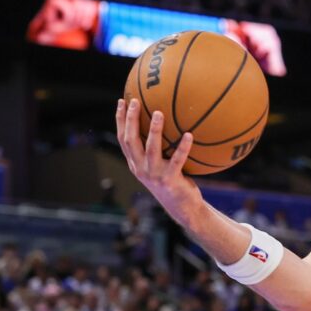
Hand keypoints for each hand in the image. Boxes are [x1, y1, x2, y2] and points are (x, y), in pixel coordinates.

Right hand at [115, 98, 199, 220]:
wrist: (183, 208)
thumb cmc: (174, 183)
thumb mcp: (161, 167)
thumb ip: (158, 150)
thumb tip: (165, 123)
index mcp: (135, 164)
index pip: (123, 139)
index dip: (120, 120)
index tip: (122, 101)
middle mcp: (140, 169)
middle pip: (130, 140)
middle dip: (130, 120)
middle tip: (135, 102)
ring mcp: (154, 175)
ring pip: (151, 149)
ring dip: (154, 130)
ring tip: (159, 113)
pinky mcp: (170, 180)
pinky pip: (177, 160)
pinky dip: (183, 147)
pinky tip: (189, 135)